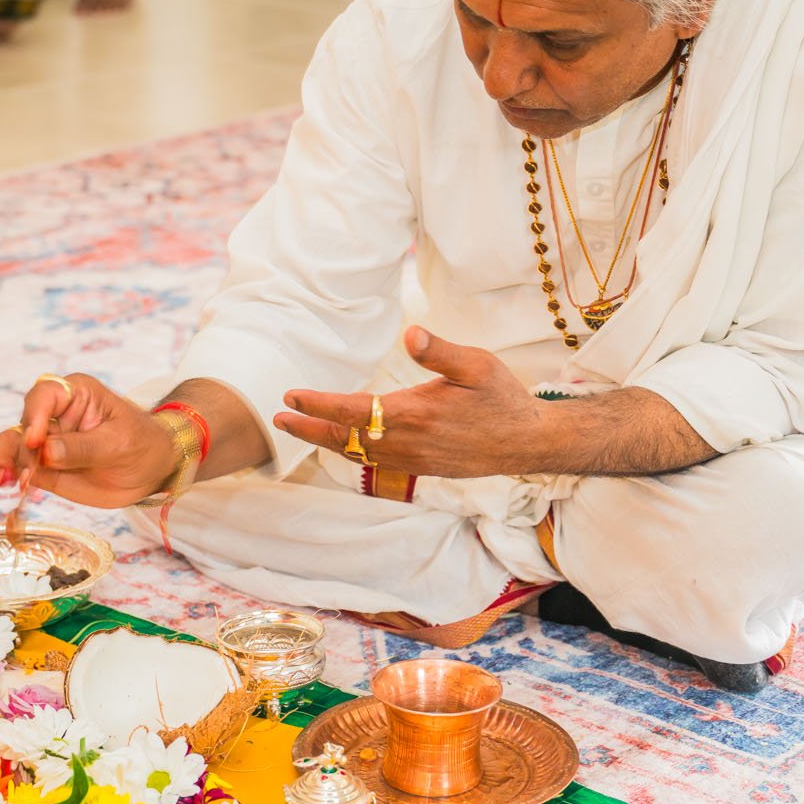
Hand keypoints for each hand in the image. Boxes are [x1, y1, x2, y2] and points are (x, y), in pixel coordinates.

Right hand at [0, 373, 176, 508]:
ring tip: (6, 482)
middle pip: (21, 424)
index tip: (36, 442)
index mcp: (74, 394)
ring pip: (12, 446)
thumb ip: (82, 447)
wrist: (152, 469)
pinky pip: (12, 463)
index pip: (44, 394)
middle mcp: (54, 414)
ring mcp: (45, 441)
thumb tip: (44, 453)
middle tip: (20, 477)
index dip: (35, 416)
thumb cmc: (141, 444)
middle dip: (15, 450)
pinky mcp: (41, 466)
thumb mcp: (118, 443)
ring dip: (2, 463)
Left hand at [274, 327, 553, 479]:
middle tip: (277, 420)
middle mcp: (407, 442)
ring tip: (300, 430)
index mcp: (415, 414)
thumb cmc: (501, 398)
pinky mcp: (420, 468)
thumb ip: (440, 351)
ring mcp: (412, 460)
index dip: (317, 405)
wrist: (526, 443)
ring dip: (324, 442)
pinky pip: (374, 463)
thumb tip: (411, 334)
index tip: (291, 396)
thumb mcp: (478, 365)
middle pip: (343, 439)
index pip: (351, 411)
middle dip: (307, 430)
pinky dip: (350, 453)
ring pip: (356, 454)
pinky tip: (340, 444)